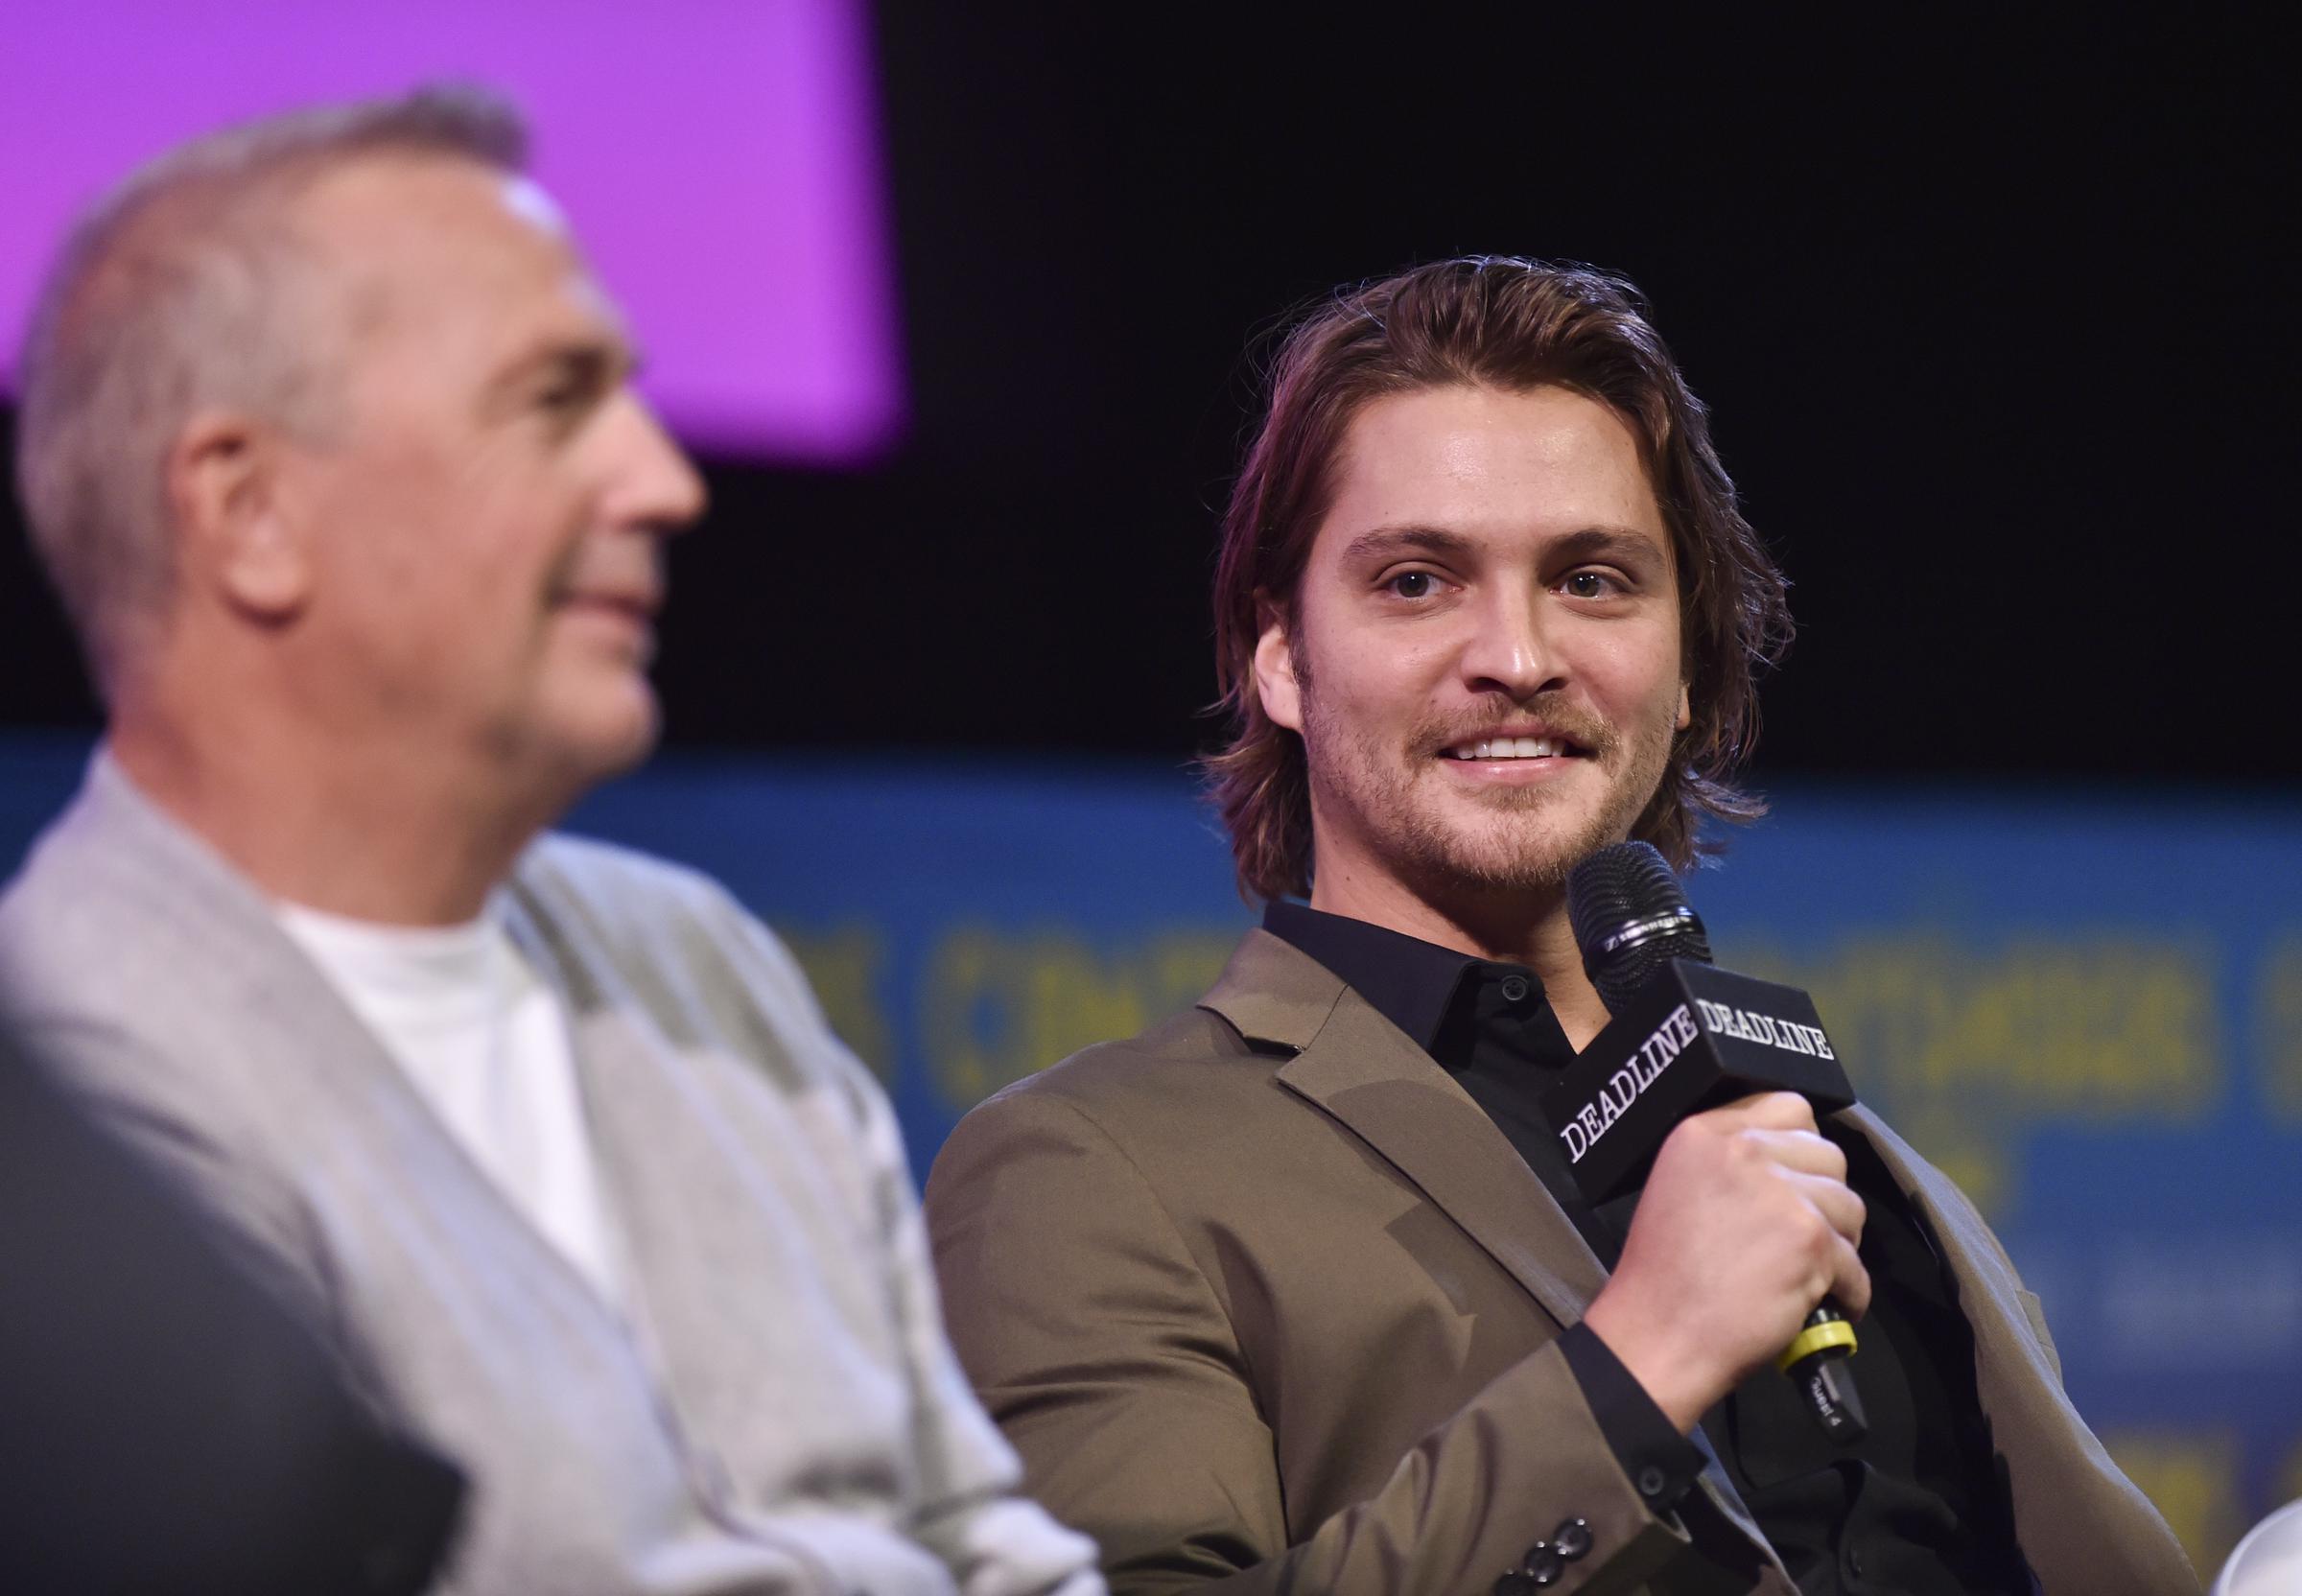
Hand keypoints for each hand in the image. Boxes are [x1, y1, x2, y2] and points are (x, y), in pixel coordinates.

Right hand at [1580, 1092, 1868, 1432]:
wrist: (1659, 1337)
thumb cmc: (1662, 1274)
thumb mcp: (1677, 1186)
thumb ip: (1726, 1162)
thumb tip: (1791, 1162)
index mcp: (1704, 1132)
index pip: (1787, 1106)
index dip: (1800, 1147)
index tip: (1793, 1181)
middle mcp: (1743, 1150)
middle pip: (1828, 1154)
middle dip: (1824, 1196)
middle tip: (1802, 1234)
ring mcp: (1780, 1193)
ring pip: (1850, 1206)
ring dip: (1839, 1243)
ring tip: (1812, 1271)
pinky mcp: (1810, 1240)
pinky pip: (1856, 1264)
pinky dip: (1848, 1292)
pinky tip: (1823, 1305)